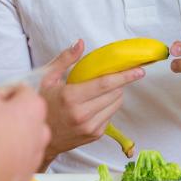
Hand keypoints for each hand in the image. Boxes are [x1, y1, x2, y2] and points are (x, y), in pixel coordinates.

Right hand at [37, 40, 144, 162]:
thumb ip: (65, 60)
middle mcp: (81, 114)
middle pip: (115, 93)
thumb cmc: (43, 105)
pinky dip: (107, 106)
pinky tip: (94, 105)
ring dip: (114, 94)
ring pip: (116, 104)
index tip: (139, 70)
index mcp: (70, 97)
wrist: (41, 137)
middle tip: (112, 77)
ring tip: (99, 91)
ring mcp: (89, 127)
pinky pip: (111, 115)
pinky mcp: (94, 135)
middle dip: (118, 82)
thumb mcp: (47, 79)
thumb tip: (80, 43)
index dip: (125, 76)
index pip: (105, 84)